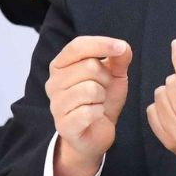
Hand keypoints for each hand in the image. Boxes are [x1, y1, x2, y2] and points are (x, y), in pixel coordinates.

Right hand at [48, 37, 131, 175]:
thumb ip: (119, 57)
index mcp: (61, 65)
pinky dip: (100, 112)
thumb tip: (122, 47)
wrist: (97, 131)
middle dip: (106, 77)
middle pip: (89, 67)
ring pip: (90, 89)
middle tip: (104, 88)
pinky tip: (96, 115)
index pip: (77, 46)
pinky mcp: (63, 125)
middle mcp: (53, 83)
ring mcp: (56, 105)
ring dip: (103, 96)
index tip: (121, 47)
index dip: (101, 43)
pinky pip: (89, 111)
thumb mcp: (114, 73)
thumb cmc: (103, 97)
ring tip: (98, 102)